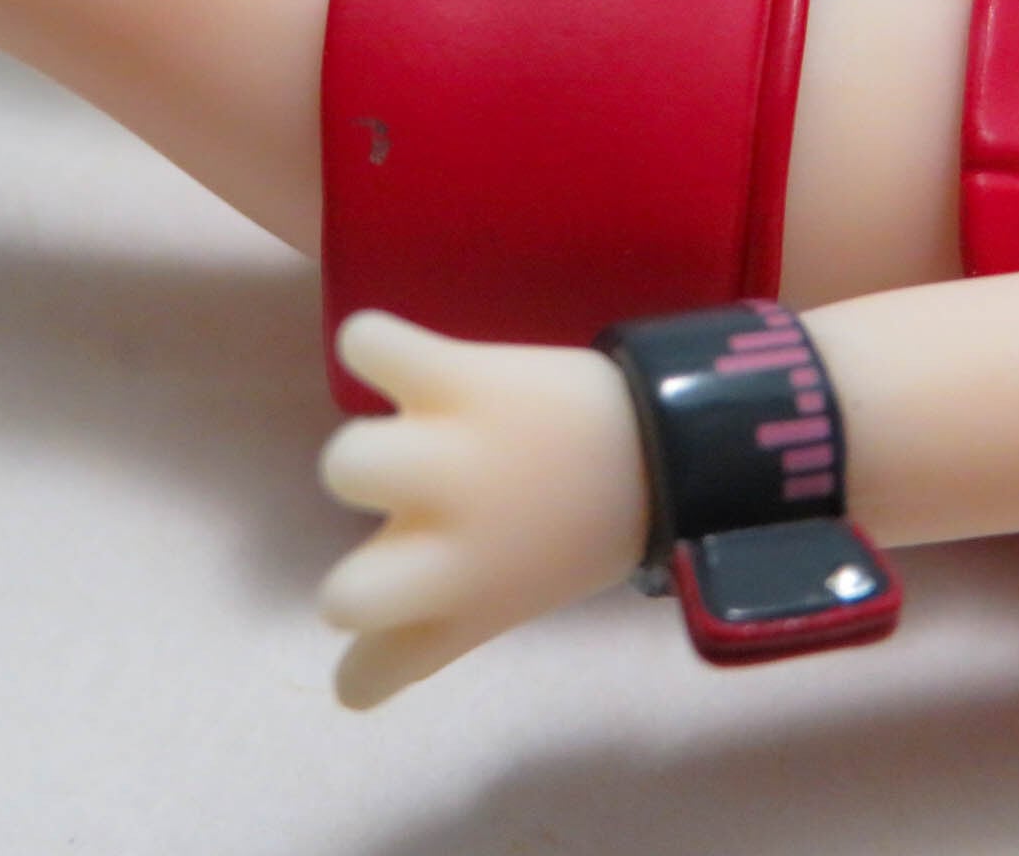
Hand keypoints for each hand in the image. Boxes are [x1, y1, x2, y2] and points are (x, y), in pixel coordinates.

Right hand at [315, 313, 648, 707]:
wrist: (672, 445)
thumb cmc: (582, 521)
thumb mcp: (512, 589)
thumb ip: (445, 611)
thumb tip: (390, 620)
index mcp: (467, 602)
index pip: (375, 672)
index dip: (363, 673)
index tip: (368, 639)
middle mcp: (449, 547)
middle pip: (347, 600)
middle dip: (351, 585)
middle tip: (397, 545)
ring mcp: (448, 459)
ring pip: (350, 465)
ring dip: (363, 453)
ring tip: (409, 436)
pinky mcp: (455, 380)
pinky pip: (372, 349)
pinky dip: (371, 344)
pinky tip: (387, 355)